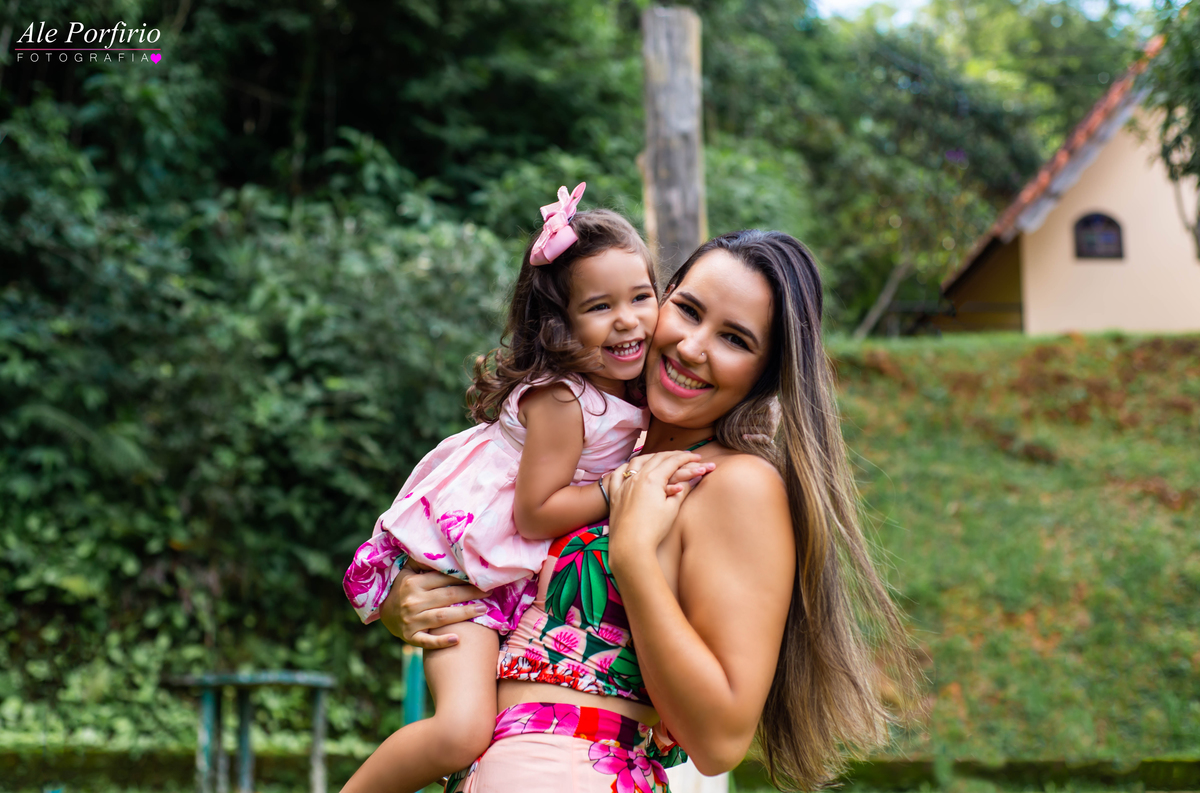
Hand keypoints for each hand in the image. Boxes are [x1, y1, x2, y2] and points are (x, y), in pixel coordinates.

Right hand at [379, 567, 487, 649]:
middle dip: (470, 593)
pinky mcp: (411, 637)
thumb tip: (440, 546)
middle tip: (488, 592)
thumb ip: (422, 560)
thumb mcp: (407, 571)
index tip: (479, 576)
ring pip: (442, 617)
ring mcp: (412, 621)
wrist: (384, 612)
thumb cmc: (402, 588)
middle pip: (447, 596)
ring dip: (464, 614)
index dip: (463, 577)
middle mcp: (413, 602)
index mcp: (414, 583)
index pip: (443, 579)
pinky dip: (442, 641)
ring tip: (483, 609)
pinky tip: (457, 640)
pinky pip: (427, 641)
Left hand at [607, 451, 705, 565]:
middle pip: (657, 458)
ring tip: (660, 457)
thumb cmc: (653, 529)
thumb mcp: (672, 508)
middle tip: (685, 455)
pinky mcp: (615, 494)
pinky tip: (631, 467)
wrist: (630, 545)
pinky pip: (618, 474)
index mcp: (653, 479)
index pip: (672, 462)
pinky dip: (626, 467)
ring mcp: (624, 484)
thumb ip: (682, 490)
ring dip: (651, 457)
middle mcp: (637, 477)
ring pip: (637, 461)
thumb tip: (693, 478)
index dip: (686, 458)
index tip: (697, 457)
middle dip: (673, 455)